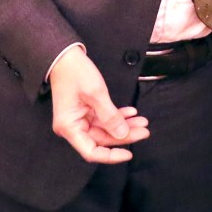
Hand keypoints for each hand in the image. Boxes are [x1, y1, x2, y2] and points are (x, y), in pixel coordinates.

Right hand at [49, 46, 149, 163]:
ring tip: (142, 121)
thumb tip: (122, 134)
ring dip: (123, 125)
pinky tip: (132, 112)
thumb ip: (110, 116)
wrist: (66, 56)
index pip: (91, 151)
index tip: (129, 153)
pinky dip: (117, 115)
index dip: (110, 156)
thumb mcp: (96, 94)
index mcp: (69, 127)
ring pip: (105, 128)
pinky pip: (103, 118)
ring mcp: (79, 118)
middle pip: (101, 139)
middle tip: (145, 130)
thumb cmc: (76, 73)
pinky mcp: (85, 110)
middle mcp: (73, 126)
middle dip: (124, 135)